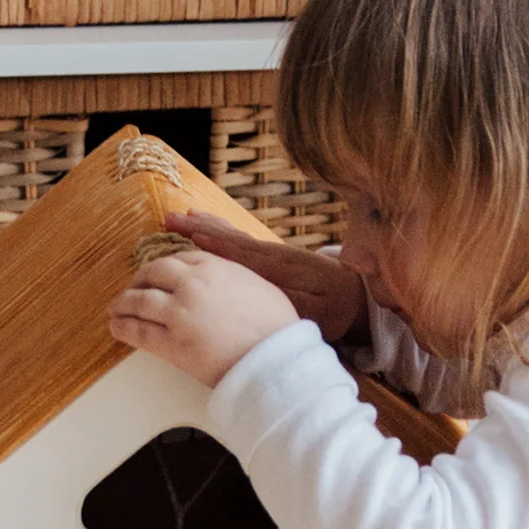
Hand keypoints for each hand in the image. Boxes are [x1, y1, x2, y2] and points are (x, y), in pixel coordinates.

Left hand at [108, 251, 299, 387]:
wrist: (273, 359)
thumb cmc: (275, 326)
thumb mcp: (257, 285)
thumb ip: (232, 277)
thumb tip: (225, 283)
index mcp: (214, 266)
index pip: (179, 259)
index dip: (164, 269)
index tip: (158, 275)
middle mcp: (191, 284)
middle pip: (153, 273)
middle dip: (140, 281)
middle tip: (133, 289)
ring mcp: (178, 313)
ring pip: (139, 301)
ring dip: (123, 303)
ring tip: (115, 309)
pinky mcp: (171, 343)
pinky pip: (138, 332)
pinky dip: (123, 327)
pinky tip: (116, 327)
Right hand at [164, 211, 368, 343]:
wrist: (357, 297)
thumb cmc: (335, 310)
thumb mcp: (315, 311)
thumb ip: (289, 299)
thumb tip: (264, 290)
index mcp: (278, 270)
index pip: (239, 254)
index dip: (214, 243)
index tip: (189, 232)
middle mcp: (272, 256)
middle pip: (231, 239)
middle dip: (201, 228)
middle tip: (171, 218)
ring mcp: (272, 255)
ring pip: (234, 237)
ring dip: (208, 227)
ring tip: (183, 217)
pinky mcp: (273, 259)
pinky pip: (241, 243)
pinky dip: (223, 234)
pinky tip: (210, 229)